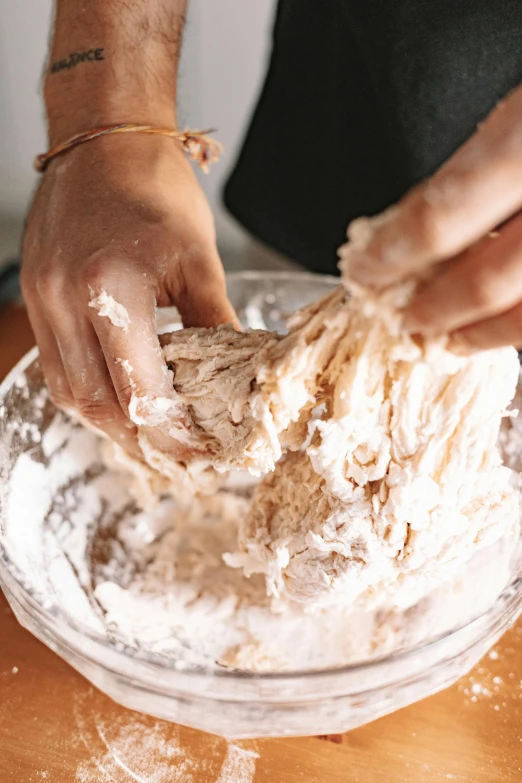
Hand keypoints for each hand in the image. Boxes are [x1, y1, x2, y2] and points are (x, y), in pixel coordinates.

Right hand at [21, 133, 237, 455]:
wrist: (103, 137)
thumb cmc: (153, 184)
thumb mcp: (199, 259)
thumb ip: (215, 324)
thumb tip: (238, 374)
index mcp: (109, 289)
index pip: (139, 393)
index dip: (172, 433)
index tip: (201, 451)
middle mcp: (64, 300)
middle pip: (96, 404)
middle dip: (140, 438)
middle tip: (177, 452)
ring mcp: (42, 299)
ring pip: (69, 392)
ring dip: (111, 420)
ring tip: (150, 431)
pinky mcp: (36, 295)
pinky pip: (57, 364)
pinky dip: (89, 389)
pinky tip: (118, 393)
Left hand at [339, 84, 521, 351]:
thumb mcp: (521, 109)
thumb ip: (474, 165)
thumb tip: (405, 226)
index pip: (446, 213)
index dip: (394, 253)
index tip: (364, 269)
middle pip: (495, 277)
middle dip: (438, 310)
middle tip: (406, 321)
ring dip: (488, 335)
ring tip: (452, 341)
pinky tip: (507, 329)